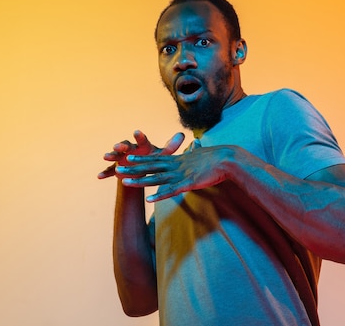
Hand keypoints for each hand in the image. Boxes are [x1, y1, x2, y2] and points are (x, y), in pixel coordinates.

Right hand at [97, 130, 184, 178]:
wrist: (142, 169)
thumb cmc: (154, 159)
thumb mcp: (163, 155)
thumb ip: (171, 146)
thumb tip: (182, 135)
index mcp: (142, 145)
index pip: (141, 139)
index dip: (139, 136)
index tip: (137, 132)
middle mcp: (131, 149)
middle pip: (125, 145)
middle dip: (121, 145)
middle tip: (118, 146)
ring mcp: (122, 158)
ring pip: (115, 155)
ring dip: (111, 155)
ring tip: (106, 156)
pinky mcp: (116, 167)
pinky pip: (110, 170)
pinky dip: (105, 172)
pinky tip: (100, 176)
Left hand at [116, 145, 235, 201]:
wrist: (227, 159)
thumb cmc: (216, 158)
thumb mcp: (201, 153)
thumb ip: (195, 151)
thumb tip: (195, 144)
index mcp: (178, 159)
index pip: (155, 158)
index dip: (141, 158)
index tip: (128, 156)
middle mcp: (176, 165)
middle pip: (150, 167)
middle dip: (133, 169)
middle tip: (118, 168)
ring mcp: (180, 174)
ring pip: (156, 179)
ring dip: (140, 181)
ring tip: (125, 182)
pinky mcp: (188, 183)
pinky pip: (171, 191)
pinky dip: (160, 195)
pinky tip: (149, 200)